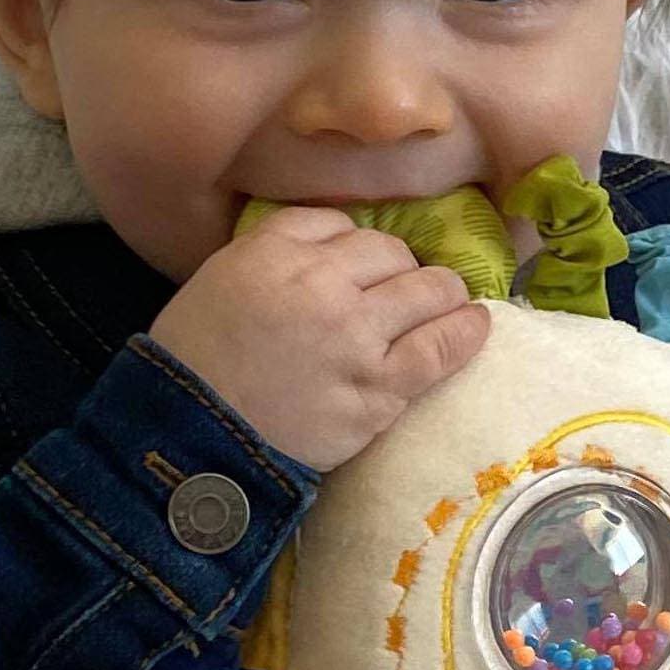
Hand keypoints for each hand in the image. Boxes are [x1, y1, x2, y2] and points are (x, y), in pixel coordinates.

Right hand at [148, 204, 491, 472]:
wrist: (193, 441)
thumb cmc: (195, 362)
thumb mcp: (219, 279)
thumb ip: (273, 247)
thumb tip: (336, 237)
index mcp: (275, 253)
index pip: (343, 228)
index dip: (361, 249)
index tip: (367, 268)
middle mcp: (322, 285)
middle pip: (391, 253)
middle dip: (403, 268)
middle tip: (407, 289)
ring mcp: (357, 338)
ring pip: (428, 291)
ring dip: (444, 292)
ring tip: (451, 301)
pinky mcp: (379, 389)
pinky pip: (440, 349)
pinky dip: (465, 331)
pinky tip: (476, 324)